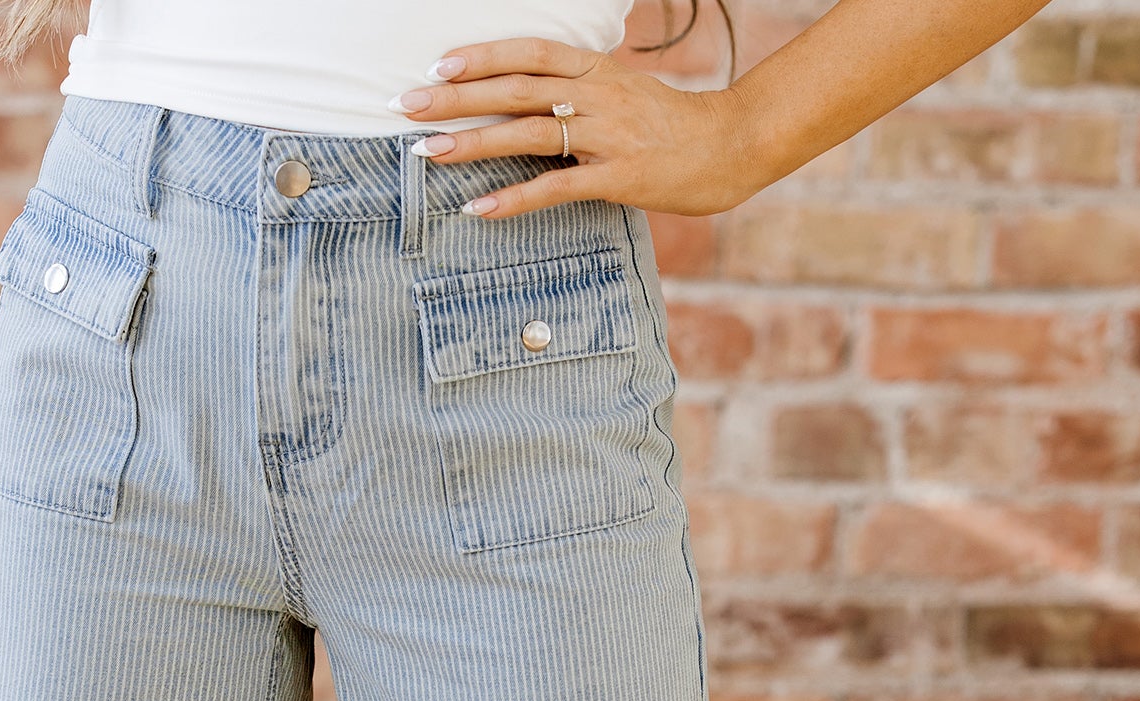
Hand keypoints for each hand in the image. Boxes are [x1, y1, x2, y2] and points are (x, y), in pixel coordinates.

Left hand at [392, 39, 763, 219]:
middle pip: (516, 88)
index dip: (483, 56)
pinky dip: (514, 199)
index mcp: (597, 70)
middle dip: (457, 97)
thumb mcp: (625, 93)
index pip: (530, 53)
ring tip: (426, 153)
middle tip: (406, 104)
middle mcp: (597, 95)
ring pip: (527, 133)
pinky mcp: (617, 179)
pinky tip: (479, 208)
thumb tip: (539, 101)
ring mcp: (607, 136)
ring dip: (472, 143)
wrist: (732, 146)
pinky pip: (556, 189)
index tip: (439, 66)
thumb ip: (582, 94)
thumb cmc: (673, 125)